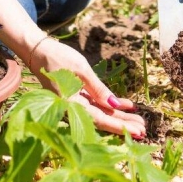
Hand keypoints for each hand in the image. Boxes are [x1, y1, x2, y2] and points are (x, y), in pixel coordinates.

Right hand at [31, 39, 145, 137]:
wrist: (38, 50)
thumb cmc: (58, 57)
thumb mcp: (81, 70)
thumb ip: (97, 89)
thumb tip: (114, 105)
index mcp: (72, 103)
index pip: (100, 119)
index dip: (120, 126)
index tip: (138, 131)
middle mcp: (73, 107)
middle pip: (103, 119)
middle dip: (124, 124)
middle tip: (144, 129)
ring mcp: (74, 102)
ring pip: (101, 112)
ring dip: (120, 116)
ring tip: (139, 119)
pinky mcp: (76, 96)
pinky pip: (96, 104)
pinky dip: (110, 104)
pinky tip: (126, 105)